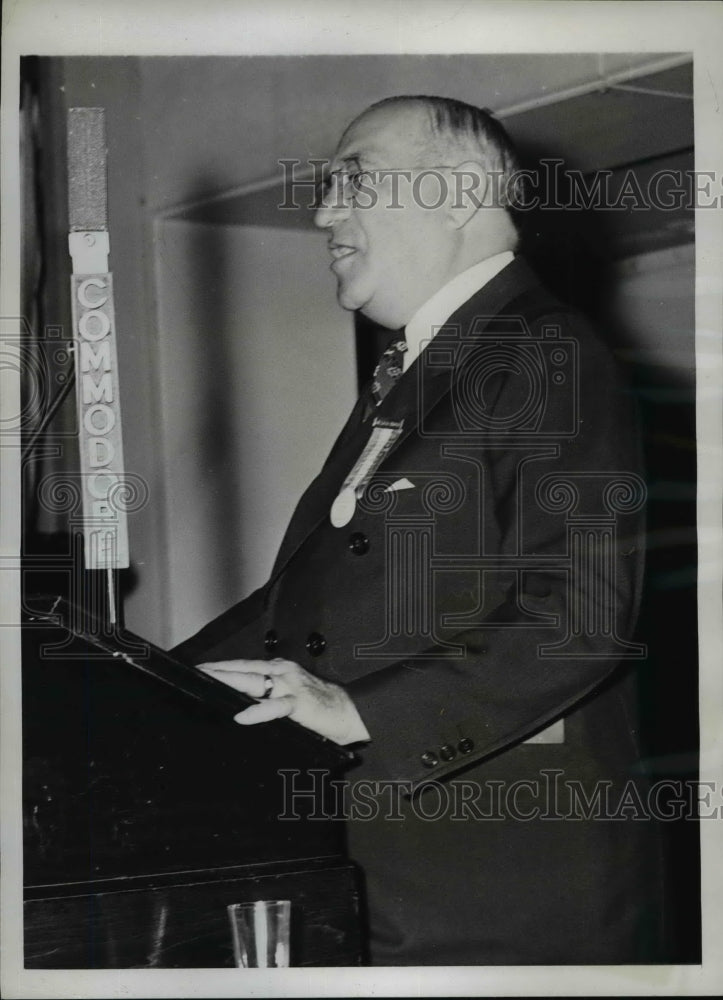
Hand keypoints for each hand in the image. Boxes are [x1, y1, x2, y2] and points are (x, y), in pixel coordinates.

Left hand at [196, 657, 369, 745]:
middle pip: (243, 669)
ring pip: (254, 681)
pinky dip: (258, 711)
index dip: (222, 666)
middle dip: (218, 670)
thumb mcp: (289, 695)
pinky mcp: (299, 703)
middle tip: (196, 672)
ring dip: (230, 681)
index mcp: (279, 669)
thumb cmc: (319, 705)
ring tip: (210, 683)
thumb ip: (267, 696)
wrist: (349, 711)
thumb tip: (238, 704)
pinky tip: (243, 716)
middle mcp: (282, 672)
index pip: (244, 666)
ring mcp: (290, 686)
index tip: (200, 669)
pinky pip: (275, 707)